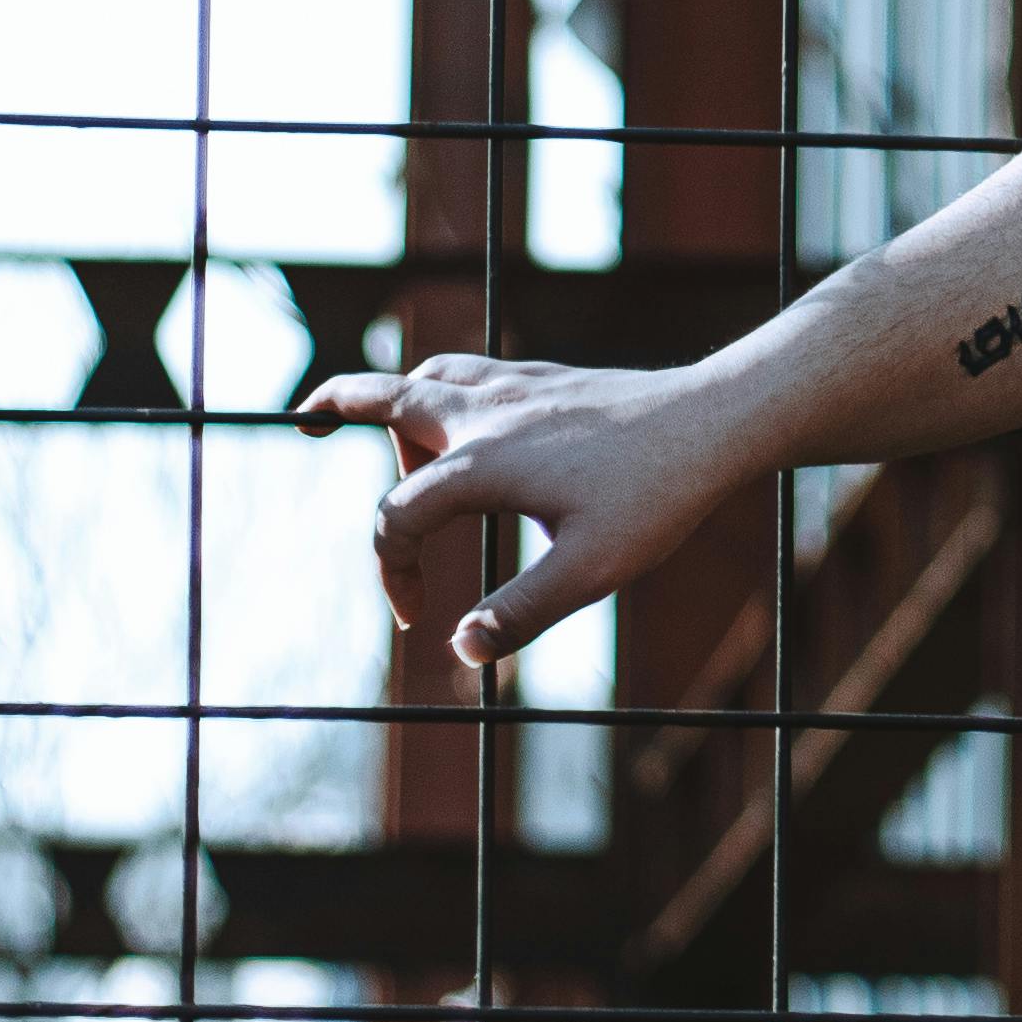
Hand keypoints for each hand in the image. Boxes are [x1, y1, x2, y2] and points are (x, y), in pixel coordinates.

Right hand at [298, 351, 766, 680]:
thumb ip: (522, 613)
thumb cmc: (658, 497)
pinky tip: (463, 413)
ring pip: (430, 375)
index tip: (418, 617)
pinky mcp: (550, 379)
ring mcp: (518, 388)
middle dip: (336, 405)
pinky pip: (473, 372)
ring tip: (379, 424)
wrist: (719, 420)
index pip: (397, 518)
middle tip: (302, 415)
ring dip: (393, 397)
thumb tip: (463, 650)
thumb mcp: (591, 572)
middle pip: (385, 398)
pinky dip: (444, 385)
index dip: (393, 573)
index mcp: (481, 464)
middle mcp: (486, 414)